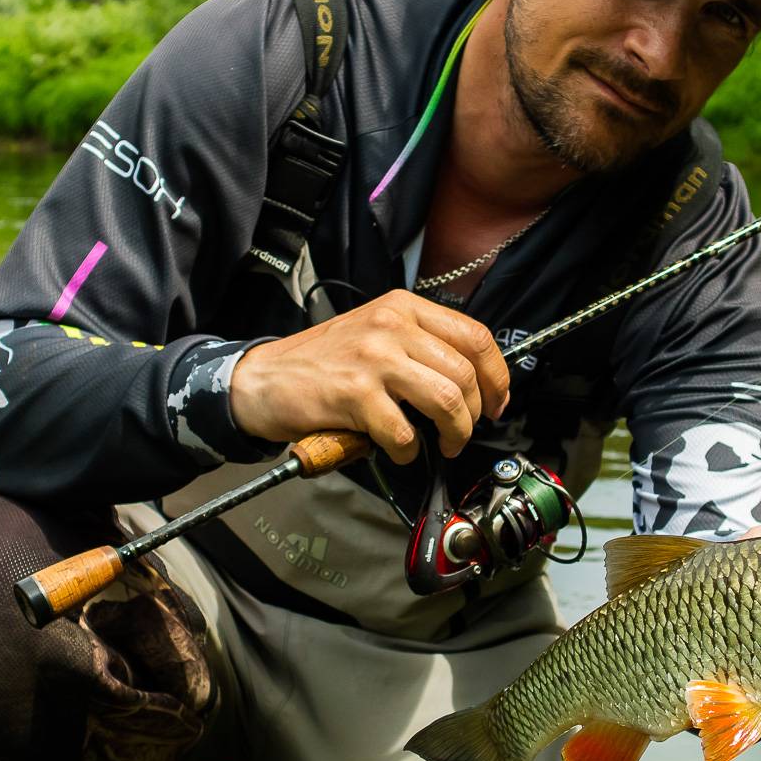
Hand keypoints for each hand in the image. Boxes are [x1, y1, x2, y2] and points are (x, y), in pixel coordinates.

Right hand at [229, 289, 510, 463]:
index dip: (497, 376)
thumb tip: (472, 380)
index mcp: (403, 308)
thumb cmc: (322, 361)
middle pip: (464, 373)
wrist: (264, 378)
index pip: (475, 336)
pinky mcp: (355, 393)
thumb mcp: (376, 332)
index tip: (496, 402)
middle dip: (476, 413)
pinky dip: (408, 452)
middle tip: (464, 431)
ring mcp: (373, 358)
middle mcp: (392, 326)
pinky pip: (404, 432)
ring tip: (443, 444)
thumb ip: (420, 344)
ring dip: (454, 432)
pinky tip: (398, 451)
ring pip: (445, 400)